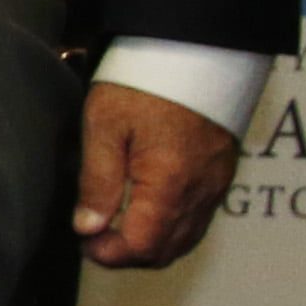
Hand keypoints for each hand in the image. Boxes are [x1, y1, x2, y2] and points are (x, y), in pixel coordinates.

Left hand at [75, 79, 240, 269]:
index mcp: (169, 183)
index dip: (109, 254)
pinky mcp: (221, 175)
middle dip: (127, 254)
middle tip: (93, 238)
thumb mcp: (104, 126)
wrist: (195, 51)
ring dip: (149, 243)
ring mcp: (215, 186)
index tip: (83, 243)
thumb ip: (96, 181)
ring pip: (185, 239)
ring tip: (112, 225)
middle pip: (166, 251)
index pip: (142, 245)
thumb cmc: (144, 83)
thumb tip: (87, 227)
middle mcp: (200, 192)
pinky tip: (143, 210)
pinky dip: (170, 227)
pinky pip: (198, 218)